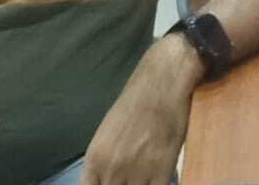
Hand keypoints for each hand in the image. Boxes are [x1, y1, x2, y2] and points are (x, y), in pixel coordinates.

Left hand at [82, 36, 196, 184]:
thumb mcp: (109, 133)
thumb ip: (106, 160)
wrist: (162, 83)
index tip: (108, 183)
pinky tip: (158, 177)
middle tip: (130, 178)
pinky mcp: (161, 172)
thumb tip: (109, 177)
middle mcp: (111, 169)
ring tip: (144, 176)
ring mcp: (136, 173)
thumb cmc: (136, 102)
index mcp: (95, 158)